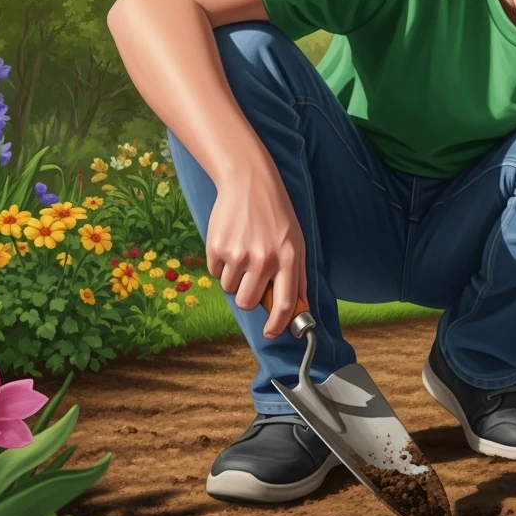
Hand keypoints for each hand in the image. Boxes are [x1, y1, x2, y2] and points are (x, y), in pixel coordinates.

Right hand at [204, 159, 306, 338]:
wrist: (248, 182)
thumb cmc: (276, 215)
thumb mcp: (296, 242)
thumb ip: (298, 276)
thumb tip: (300, 308)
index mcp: (288, 259)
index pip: (284, 304)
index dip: (277, 325)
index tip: (270, 333)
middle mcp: (264, 260)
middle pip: (249, 302)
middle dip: (248, 298)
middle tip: (251, 280)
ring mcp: (238, 254)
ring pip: (230, 290)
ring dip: (234, 279)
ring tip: (242, 253)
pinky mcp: (216, 248)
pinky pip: (215, 273)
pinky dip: (220, 265)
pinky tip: (230, 244)